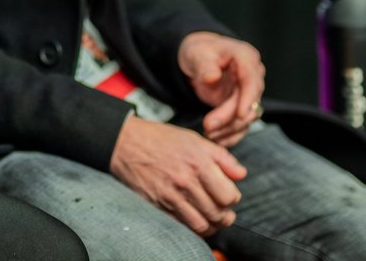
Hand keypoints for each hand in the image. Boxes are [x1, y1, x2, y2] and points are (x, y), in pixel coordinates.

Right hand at [110, 115, 245, 236]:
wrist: (124, 142)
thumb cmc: (159, 139)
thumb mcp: (193, 139)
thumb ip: (221, 157)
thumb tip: (241, 174)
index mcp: (197, 162)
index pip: (229, 196)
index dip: (232, 196)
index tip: (227, 192)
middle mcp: (186, 181)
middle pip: (218, 213)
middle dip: (225, 214)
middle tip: (222, 208)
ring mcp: (171, 195)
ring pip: (203, 225)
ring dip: (212, 224)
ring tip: (211, 216)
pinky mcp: (159, 205)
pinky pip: (184, 227)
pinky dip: (194, 227)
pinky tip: (195, 217)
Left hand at [178, 31, 265, 145]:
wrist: (197, 58)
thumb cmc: (199, 51)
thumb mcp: (197, 53)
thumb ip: (204, 65)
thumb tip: (212, 77)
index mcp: (245, 57)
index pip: (252, 81)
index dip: (247, 99)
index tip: (239, 115)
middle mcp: (252, 76)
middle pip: (249, 103)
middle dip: (229, 118)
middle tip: (208, 126)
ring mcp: (249, 93)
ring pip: (247, 117)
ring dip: (228, 129)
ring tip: (208, 134)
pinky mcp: (243, 106)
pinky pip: (241, 125)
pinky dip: (230, 134)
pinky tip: (218, 139)